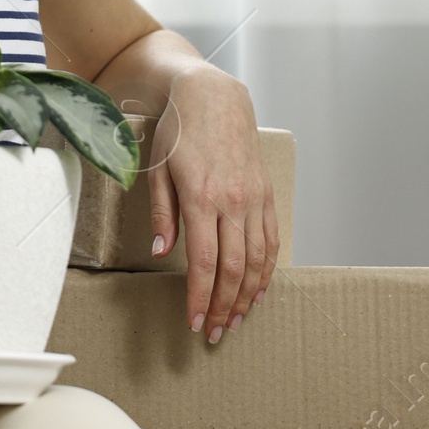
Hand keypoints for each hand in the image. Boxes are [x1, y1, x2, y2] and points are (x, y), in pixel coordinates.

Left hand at [147, 64, 279, 341]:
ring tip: (237, 319)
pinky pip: (271, 240)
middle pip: (233, 270)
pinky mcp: (266, 193)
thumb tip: (161, 253)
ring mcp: (254, 198)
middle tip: (216, 333)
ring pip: (257, 260)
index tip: (195, 323)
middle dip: (225, 307)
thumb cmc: (179, 131)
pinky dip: (267, 269)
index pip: (204, 264)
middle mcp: (232, 202)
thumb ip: (162, 214)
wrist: (214, 96)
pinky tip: (258, 288)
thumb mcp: (158, 170)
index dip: (201, 299)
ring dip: (248, 295)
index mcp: (201, 198)